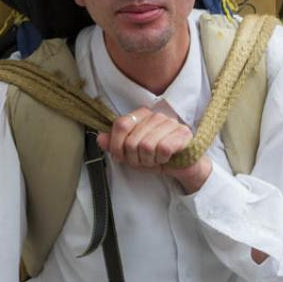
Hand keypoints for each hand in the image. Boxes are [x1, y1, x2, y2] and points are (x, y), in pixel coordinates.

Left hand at [96, 107, 211, 193]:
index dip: (116, 145)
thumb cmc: (156, 156)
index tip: (120, 156)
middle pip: (132, 140)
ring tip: (154, 160)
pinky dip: (161, 159)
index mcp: (141, 115)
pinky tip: (165, 158)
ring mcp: (170, 123)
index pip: (121, 124)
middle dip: (134, 158)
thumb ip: (115, 145)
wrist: (182, 166)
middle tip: (142, 161)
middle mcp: (155, 115)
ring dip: (148, 160)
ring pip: (146, 145)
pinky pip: (162, 149)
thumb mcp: (131, 153)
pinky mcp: (183, 133)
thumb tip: (99, 138)